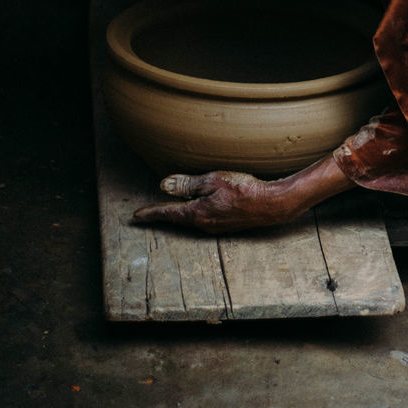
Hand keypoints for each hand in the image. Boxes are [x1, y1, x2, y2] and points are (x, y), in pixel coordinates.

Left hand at [130, 154, 354, 233]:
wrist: (271, 205)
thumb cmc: (244, 190)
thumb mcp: (213, 180)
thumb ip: (188, 184)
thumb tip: (163, 186)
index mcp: (197, 214)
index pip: (167, 213)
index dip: (150, 213)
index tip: (135, 216)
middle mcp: (202, 225)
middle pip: (175, 220)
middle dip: (160, 216)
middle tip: (145, 215)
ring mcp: (214, 227)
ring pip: (188, 221)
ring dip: (175, 216)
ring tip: (165, 211)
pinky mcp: (224, 225)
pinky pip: (200, 220)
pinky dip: (190, 215)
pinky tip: (193, 209)